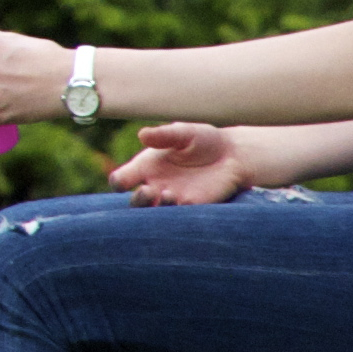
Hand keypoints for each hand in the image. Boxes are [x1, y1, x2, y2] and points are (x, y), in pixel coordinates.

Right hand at [109, 122, 248, 207]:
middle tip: (148, 191)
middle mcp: (156, 186)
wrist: (234, 156)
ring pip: (154, 214)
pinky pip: (178, 218)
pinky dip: (177, 215)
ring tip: (170, 194)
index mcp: (146, 167)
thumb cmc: (204, 140)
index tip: (123, 182)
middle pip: (135, 202)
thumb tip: (142, 135)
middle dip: (137, 200)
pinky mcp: (192, 208)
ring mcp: (173, 199)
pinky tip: (185, 202)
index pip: (122, 180)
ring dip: (158, 209)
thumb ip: (164, 135)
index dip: (119, 182)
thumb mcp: (184, 133)